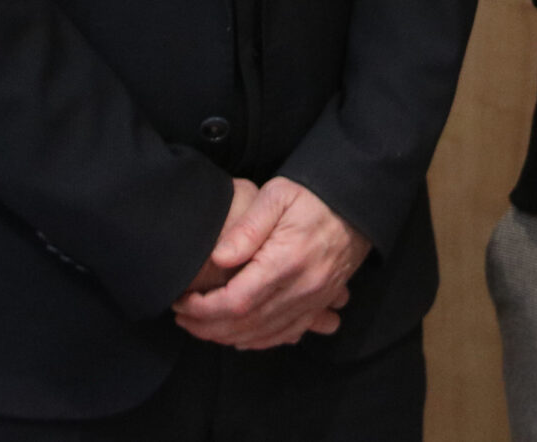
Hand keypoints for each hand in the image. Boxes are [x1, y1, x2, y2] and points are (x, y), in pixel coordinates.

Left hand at [173, 176, 369, 349]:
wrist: (355, 205)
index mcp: (286, 261)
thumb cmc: (311, 196)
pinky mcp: (319, 304)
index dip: (203, 309)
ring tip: (201, 326)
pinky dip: (258, 341)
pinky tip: (238, 337)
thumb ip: (247, 227)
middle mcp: (301, 288)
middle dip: (207, 327)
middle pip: (246, 325)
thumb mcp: (276, 196)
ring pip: (264, 335)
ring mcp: (313, 301)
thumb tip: (219, 258)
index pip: (236, 302)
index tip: (181, 302)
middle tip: (182, 318)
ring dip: (228, 337)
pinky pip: (286, 334)